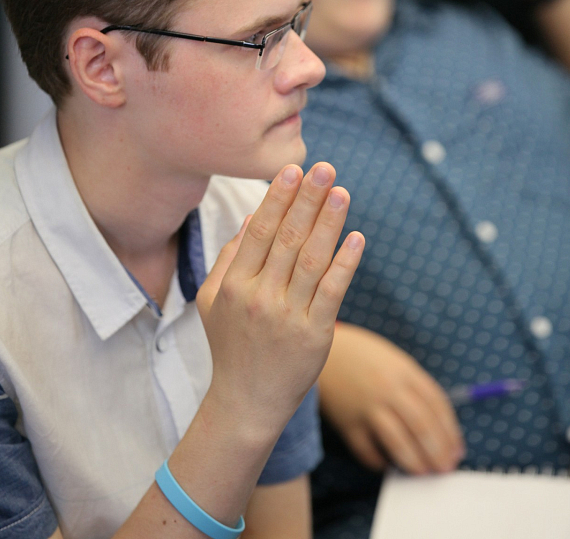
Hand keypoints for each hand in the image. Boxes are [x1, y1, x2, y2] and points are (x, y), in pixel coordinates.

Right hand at [196, 162, 364, 441]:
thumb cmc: (231, 346)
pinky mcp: (315, 334)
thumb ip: (228, 259)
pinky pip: (333, 292)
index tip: (292, 170)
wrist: (246, 403)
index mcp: (234, 284)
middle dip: (307, 199)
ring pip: (312, 260)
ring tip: (341, 191)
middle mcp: (260, 296)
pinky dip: (345, 263)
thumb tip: (251, 218)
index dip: (277, 199)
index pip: (259, 231)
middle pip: (288, 238)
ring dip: (329, 222)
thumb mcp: (212, 302)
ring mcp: (288, 316)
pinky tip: (356, 238)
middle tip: (324, 167)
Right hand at [319, 322, 464, 474]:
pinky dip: (380, 462)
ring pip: (397, 441)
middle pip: (421, 425)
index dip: (450, 431)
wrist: (322, 349)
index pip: (436, 405)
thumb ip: (413, 387)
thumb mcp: (393, 361)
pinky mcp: (347, 423)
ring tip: (423, 472)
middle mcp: (388, 388)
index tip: (456, 451)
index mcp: (404, 371)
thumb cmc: (364, 356)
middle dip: (437, 451)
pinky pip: (368, 451)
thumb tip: (437, 427)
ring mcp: (366, 406)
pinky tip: (388, 464)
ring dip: (414, 461)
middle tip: (445, 468)